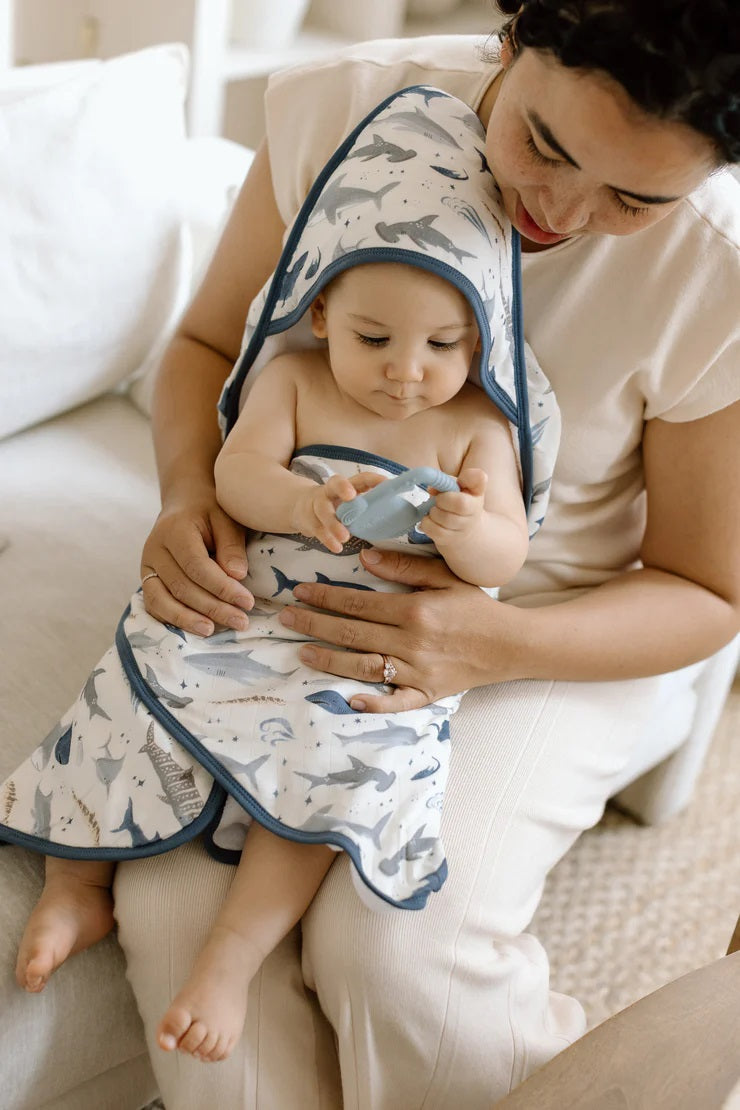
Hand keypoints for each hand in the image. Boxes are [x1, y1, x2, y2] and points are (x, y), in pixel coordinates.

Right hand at [140, 485, 253, 635]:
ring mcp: (147, 567)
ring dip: (189, 620)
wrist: (183, 505)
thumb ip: (231, 545)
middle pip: (182, 587)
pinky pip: (154, 605)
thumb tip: (237, 576)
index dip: (222, 588)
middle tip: (241, 622)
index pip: (197, 566)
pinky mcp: (147, 580)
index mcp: (174, 531)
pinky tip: (193, 628)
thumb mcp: (226, 519)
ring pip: (163, 600)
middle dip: (213, 608)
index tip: (246, 602)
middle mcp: (154, 550)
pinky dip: (173, 619)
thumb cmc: (209, 512)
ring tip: (214, 631)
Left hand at [277, 547, 526, 711]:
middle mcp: (412, 642)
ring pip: (364, 667)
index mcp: (413, 611)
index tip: (300, 591)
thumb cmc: (476, 607)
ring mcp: (418, 671)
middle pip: (352, 633)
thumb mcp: (444, 576)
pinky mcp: (427, 693)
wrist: (510, 644)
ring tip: (301, 652)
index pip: (357, 603)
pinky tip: (347, 699)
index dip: (325, 597)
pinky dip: (373, 703)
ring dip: (329, 661)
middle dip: (315, 624)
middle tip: (286, 618)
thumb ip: (404, 567)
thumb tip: (364, 556)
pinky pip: (397, 702)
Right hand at [292, 472, 385, 552]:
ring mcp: (317, 505)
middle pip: (334, 483)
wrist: (299, 508)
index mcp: (347, 486)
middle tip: (351, 496)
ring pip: (323, 510)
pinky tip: (337, 548)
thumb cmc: (335, 507)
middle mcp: (331, 491)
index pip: (360, 479)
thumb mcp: (350, 503)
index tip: (386, 483)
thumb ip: (369, 509)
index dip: (372, 480)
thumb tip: (401, 519)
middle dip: (342, 487)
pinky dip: (327, 539)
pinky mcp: (309, 521)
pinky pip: (317, 529)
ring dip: (333, 523)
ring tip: (345, 537)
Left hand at [418, 467, 487, 546]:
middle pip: (460, 503)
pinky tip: (431, 520)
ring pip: (443, 517)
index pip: (478, 480)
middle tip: (439, 500)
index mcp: (476, 494)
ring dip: (433, 511)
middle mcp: (474, 512)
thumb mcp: (459, 488)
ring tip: (436, 510)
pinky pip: (433, 529)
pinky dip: (426, 522)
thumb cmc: (459, 503)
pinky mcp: (448, 539)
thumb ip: (447, 482)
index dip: (469, 478)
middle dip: (443, 499)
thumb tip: (432, 488)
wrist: (465, 531)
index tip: (460, 481)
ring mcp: (462, 529)